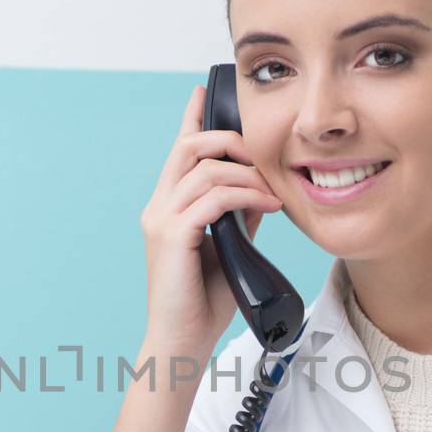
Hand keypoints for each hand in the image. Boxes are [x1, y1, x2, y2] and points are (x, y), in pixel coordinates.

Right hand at [140, 84, 283, 355]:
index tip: (203, 90)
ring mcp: (161, 219)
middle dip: (230, 140)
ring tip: (273, 191)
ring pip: (203, 169)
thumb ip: (240, 214)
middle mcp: (158, 206)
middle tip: (263, 152)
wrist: (184, 340)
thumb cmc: (205, 300)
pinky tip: (267, 205)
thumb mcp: (231, 246)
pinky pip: (212, 198)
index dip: (191, 117)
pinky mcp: (172, 235)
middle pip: (189, 147)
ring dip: (246, 173)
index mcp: (168, 206)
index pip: (178, 150)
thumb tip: (262, 187)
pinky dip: (244, 196)